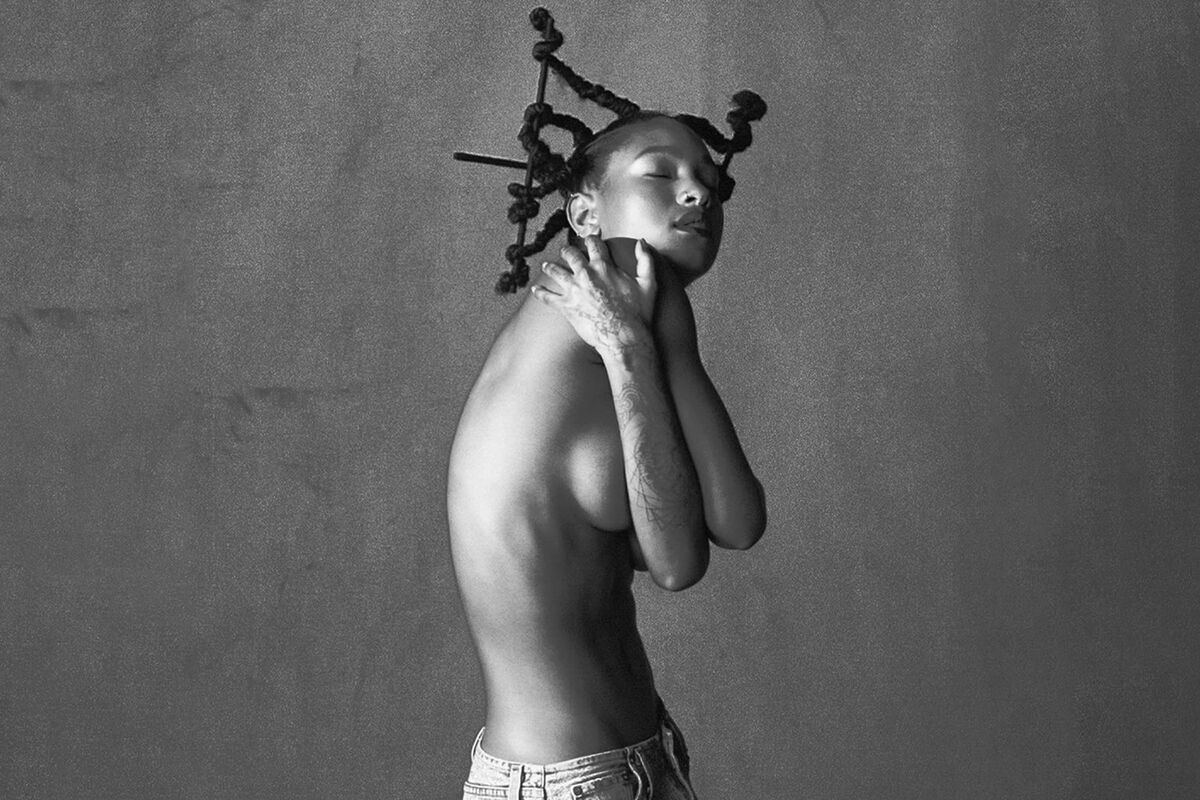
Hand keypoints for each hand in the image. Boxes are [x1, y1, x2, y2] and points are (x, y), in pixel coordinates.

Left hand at [531, 235, 657, 353]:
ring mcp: (574, 290)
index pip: (594, 244)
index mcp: (604, 266)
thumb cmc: (638, 313)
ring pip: (555, 272)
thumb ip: (645, 259)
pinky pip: (548, 297)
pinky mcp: (566, 306)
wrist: (623, 337)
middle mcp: (586, 274)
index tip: (589, 239)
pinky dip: (540, 293)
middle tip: (566, 251)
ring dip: (550, 267)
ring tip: (547, 266)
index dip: (591, 239)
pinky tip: (536, 290)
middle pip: (571, 255)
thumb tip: (642, 242)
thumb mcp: (648, 283)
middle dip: (568, 251)